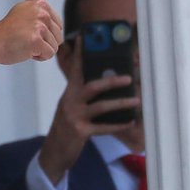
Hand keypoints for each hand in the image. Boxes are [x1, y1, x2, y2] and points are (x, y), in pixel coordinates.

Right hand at [0, 0, 63, 74]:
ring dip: (41, 50)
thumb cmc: (8, 29)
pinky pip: (49, 54)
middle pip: (59, 36)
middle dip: (44, 42)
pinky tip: (26, 50)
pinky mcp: (36, 40)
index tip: (27, 29)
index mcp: (41, 4)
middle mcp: (41, 12)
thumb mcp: (25, 6)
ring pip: (55, 47)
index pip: (58, 25)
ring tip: (25, 43)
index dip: (45, 32)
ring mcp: (39, 26)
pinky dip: (39, 57)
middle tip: (26, 38)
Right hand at [37, 48, 139, 184]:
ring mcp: (74, 117)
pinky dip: (118, 124)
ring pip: (100, 107)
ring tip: (136, 100)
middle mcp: (69, 102)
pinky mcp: (80, 132)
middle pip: (92, 86)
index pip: (75, 70)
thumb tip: (105, 85)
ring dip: (120, 103)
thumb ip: (82, 97)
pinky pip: (103, 127)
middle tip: (129, 77)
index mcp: (68, 94)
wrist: (54, 152)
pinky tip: (130, 121)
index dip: (80, 54)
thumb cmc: (66, 128)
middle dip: (111, 81)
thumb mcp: (70, 109)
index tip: (85, 37)